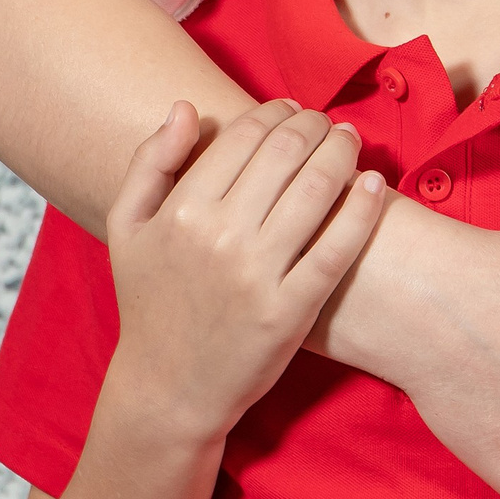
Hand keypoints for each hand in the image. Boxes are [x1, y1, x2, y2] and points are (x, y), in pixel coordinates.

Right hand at [106, 99, 388, 446]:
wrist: (167, 391)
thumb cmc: (149, 303)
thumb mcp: (127, 229)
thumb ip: (149, 163)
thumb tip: (184, 107)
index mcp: (182, 210)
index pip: (245, 135)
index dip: (276, 112)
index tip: (292, 109)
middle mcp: (220, 237)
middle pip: (286, 153)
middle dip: (314, 124)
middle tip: (326, 122)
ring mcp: (257, 275)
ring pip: (316, 189)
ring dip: (341, 151)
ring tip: (348, 141)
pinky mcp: (291, 311)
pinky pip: (336, 248)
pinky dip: (361, 209)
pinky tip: (371, 184)